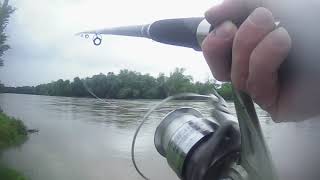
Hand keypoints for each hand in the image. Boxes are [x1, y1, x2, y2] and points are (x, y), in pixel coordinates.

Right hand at [202, 0, 296, 121]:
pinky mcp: (276, 104)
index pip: (218, 54)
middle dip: (224, 45)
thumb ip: (237, 5)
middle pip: (220, 69)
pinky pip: (255, 87)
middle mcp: (256, 68)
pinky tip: (282, 41)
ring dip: (249, 47)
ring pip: (236, 77)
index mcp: (253, 47)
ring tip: (277, 29)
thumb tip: (209, 16)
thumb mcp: (269, 2)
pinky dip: (264, 60)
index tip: (222, 27)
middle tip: (234, 27)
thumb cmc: (308, 19)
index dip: (212, 44)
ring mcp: (265, 87)